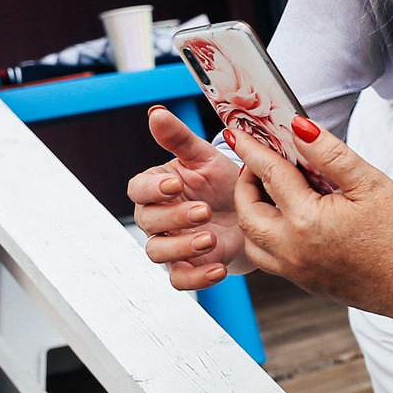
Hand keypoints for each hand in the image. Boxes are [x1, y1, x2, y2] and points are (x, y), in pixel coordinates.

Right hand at [129, 106, 247, 290]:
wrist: (254, 212)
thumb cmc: (225, 182)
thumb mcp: (206, 158)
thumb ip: (179, 138)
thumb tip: (156, 113)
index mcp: (157, 187)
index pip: (138, 189)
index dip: (152, 189)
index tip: (175, 185)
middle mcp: (158, 217)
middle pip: (148, 222)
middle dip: (175, 217)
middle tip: (204, 211)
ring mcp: (171, 244)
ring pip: (159, 252)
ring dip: (183, 248)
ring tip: (211, 238)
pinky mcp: (188, 267)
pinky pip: (180, 280)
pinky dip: (197, 278)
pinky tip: (219, 269)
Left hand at [231, 116, 392, 317]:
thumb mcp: (369, 182)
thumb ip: (330, 153)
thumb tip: (299, 127)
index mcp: (307, 220)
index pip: (270, 175)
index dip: (253, 150)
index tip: (238, 133)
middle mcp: (293, 249)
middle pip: (247, 212)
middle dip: (246, 183)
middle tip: (258, 163)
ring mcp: (296, 270)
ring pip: (252, 241)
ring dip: (251, 213)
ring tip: (268, 192)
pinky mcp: (304, 282)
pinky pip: (268, 259)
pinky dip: (263, 237)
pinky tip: (284, 220)